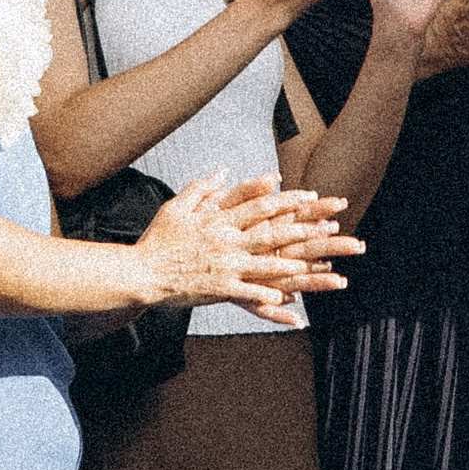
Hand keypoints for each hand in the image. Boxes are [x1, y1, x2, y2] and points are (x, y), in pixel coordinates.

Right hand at [135, 173, 360, 317]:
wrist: (140, 271)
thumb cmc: (158, 239)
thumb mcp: (177, 206)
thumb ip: (203, 188)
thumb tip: (223, 172)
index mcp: (220, 220)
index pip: (261, 205)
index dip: (288, 200)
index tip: (310, 196)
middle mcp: (227, 241)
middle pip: (271, 232)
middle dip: (302, 230)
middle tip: (328, 228)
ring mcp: (224, 265)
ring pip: (265, 263)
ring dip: (293, 264)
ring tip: (316, 266)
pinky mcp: (218, 288)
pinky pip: (248, 292)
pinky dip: (268, 295)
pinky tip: (287, 298)